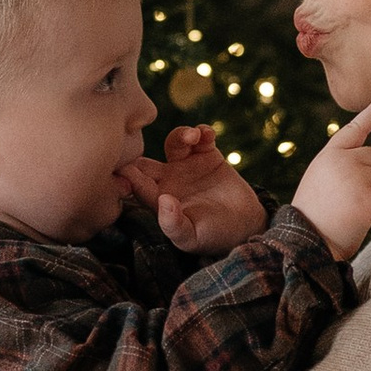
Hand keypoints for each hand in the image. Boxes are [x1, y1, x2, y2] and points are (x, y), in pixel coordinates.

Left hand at [127, 119, 266, 254]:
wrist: (244, 227)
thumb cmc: (214, 237)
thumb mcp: (192, 238)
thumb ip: (174, 225)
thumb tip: (163, 201)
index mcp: (157, 200)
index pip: (134, 183)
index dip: (126, 172)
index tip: (126, 162)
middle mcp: (168, 180)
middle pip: (149, 156)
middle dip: (147, 146)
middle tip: (151, 137)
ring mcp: (187, 166)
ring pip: (174, 142)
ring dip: (180, 135)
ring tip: (193, 137)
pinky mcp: (208, 156)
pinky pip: (201, 138)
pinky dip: (202, 132)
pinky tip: (207, 135)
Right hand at [292, 96, 370, 260]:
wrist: (306, 246)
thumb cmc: (316, 220)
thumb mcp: (322, 183)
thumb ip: (345, 166)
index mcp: (329, 155)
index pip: (355, 128)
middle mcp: (342, 160)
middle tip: (365, 202)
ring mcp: (354, 177)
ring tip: (368, 214)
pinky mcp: (367, 197)